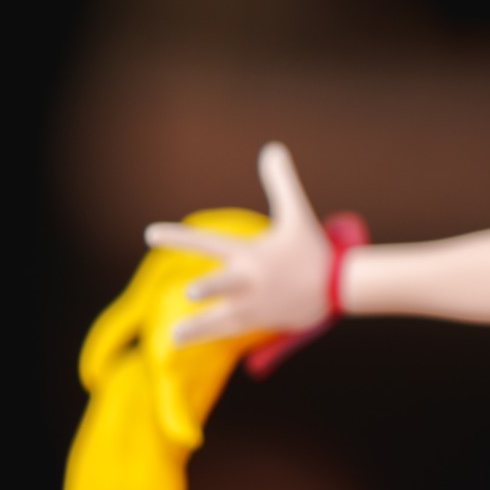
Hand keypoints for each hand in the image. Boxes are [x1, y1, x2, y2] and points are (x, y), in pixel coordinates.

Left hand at [144, 143, 331, 345]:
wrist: (339, 286)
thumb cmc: (313, 249)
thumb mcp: (297, 214)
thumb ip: (281, 182)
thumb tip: (272, 148)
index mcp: (252, 253)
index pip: (209, 243)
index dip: (180, 238)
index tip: (150, 234)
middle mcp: (251, 280)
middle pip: (226, 284)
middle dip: (210, 288)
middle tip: (190, 292)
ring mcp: (256, 304)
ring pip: (223, 317)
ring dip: (199, 328)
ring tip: (173, 337)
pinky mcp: (261, 321)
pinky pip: (231, 330)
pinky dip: (211, 335)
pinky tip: (189, 341)